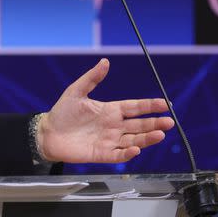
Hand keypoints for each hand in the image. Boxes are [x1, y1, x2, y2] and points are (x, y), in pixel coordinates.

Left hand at [36, 58, 174, 163]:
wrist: (48, 133)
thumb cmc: (62, 113)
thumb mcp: (76, 91)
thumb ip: (92, 78)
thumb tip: (105, 61)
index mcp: (110, 110)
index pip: (135, 107)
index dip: (150, 106)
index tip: (165, 104)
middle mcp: (113, 126)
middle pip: (139, 125)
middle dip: (155, 123)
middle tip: (169, 122)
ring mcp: (109, 141)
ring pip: (134, 140)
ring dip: (147, 138)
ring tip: (160, 134)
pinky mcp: (101, 154)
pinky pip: (118, 155)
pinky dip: (128, 153)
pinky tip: (136, 149)